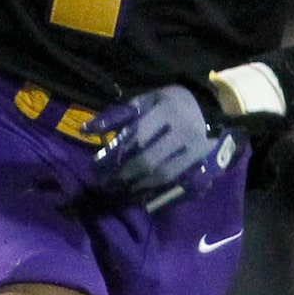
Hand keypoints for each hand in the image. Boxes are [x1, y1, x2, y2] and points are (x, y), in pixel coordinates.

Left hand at [87, 85, 239, 210]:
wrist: (207, 107)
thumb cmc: (168, 103)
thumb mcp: (144, 102)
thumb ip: (117, 116)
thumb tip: (85, 130)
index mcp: (168, 110)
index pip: (137, 137)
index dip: (116, 154)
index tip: (97, 167)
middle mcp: (185, 130)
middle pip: (149, 160)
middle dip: (125, 175)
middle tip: (107, 183)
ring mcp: (196, 148)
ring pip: (163, 174)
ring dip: (138, 185)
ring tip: (121, 190)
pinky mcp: (202, 162)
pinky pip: (176, 181)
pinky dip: (157, 189)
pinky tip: (141, 192)